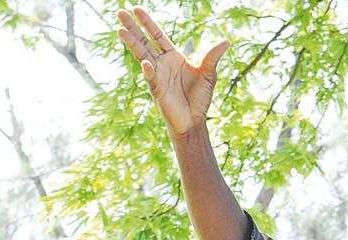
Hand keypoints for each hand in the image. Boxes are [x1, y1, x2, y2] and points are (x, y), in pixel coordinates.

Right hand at [118, 7, 229, 136]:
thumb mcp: (209, 74)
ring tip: (120, 30)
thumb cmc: (200, 98)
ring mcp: (157, 75)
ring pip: (141, 55)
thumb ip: (213, 57)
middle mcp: (162, 63)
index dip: (148, 22)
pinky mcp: (156, 89)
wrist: (194, 120)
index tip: (137, 8)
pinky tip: (147, 63)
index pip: (157, 35)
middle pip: (144, 41)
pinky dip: (149, 70)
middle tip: (120, 12)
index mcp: (173, 56)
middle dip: (133, 27)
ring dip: (131, 43)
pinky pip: (151, 77)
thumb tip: (226, 41)